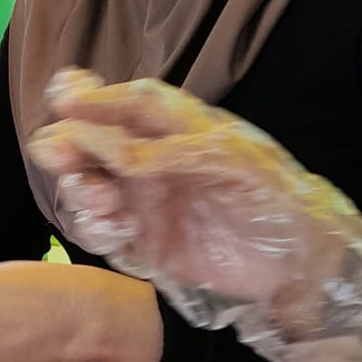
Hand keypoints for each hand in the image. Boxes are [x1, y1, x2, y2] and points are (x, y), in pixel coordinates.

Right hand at [29, 69, 361, 311]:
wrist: (300, 265)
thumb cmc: (270, 194)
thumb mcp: (220, 158)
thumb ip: (158, 151)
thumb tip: (100, 143)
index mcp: (169, 128)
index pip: (118, 103)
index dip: (86, 96)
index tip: (61, 99)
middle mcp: (146, 162)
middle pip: (86, 146)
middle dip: (68, 148)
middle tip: (61, 156)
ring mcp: (141, 203)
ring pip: (86, 189)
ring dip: (81, 191)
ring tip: (103, 202)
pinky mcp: (142, 245)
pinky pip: (101, 233)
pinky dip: (97, 229)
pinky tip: (118, 230)